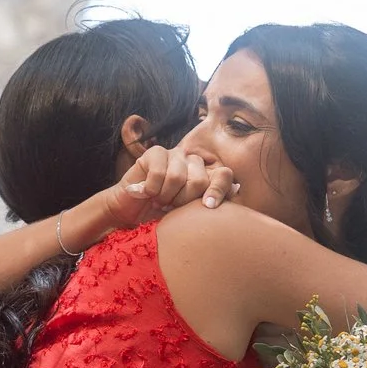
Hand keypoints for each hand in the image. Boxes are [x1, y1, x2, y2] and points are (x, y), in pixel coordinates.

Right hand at [96, 145, 237, 234]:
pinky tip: (146, 193)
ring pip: (178, 177)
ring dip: (164, 196)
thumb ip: (209, 202)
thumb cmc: (161, 215)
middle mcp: (193, 162)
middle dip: (182, 200)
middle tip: (170, 207)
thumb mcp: (188, 214)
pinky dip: (151, 189)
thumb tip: (236, 190)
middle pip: (200, 180)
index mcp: (206, 175)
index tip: (208, 206)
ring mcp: (175, 155)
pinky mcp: (156, 152)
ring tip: (158, 201)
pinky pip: (159, 172)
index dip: (218, 190)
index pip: (223, 174)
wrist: (129, 211)